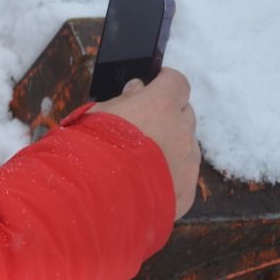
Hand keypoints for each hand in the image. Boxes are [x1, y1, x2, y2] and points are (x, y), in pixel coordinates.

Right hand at [91, 69, 199, 219]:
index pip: (176, 82)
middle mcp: (181, 131)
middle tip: (143, 125)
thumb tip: (137, 90)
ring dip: (171, 147)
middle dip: (168, 115)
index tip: (155, 86)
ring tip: (141, 160)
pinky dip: (169, 176)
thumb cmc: (91, 148)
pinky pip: (183, 176)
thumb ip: (123, 100)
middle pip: (185, 114)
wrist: (94, 197)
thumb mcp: (98, 113)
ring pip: (187, 146)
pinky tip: (144, 182)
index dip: (166, 83)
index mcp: (160, 105)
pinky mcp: (186, 191)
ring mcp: (188, 162)